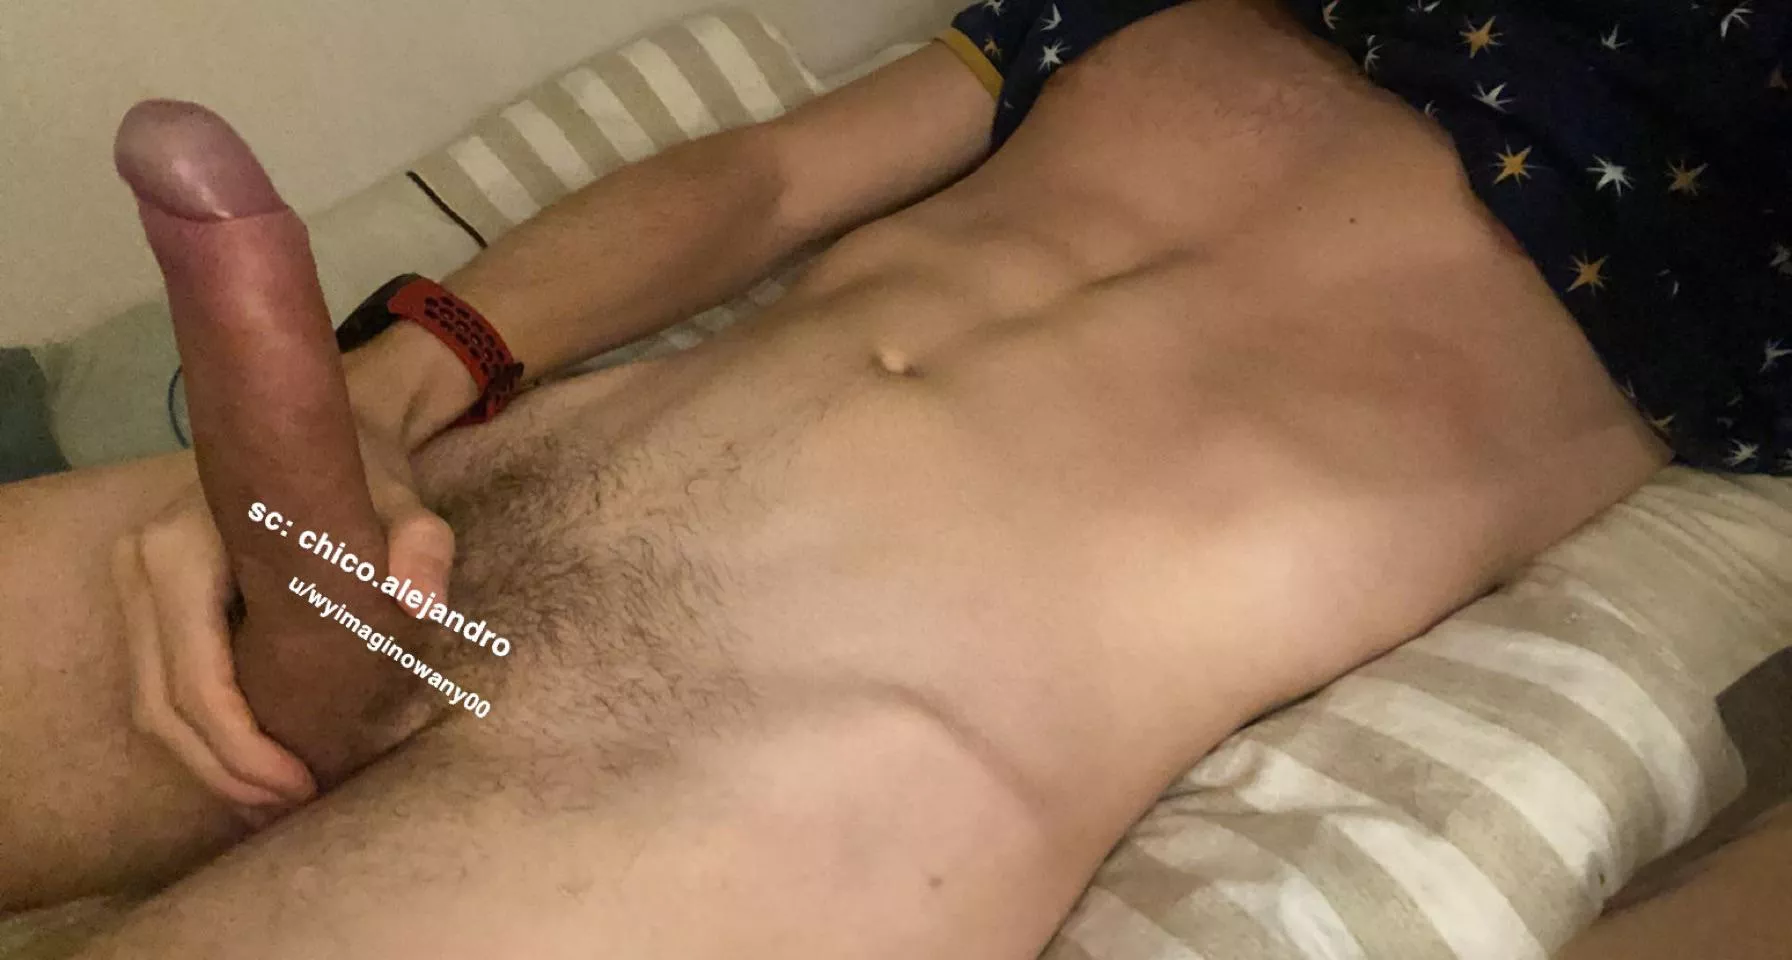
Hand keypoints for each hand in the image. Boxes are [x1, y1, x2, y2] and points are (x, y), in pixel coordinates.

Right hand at [111, 417, 452, 818]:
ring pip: (155, 707)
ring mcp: (137, 583)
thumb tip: (425, 603)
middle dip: (227, 773)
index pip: (197, 680)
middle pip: (165, 707)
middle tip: (292, 810)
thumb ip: (421, 545)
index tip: (303, 787)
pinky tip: (256, 767)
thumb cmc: (360, 468)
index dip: (245, 750)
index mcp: (184, 546)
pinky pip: (163, 686)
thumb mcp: (403, 500)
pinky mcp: (151, 601)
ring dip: (212, 766)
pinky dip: (204, 736)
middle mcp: (143, 564)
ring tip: (276, 803)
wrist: (318, 427)